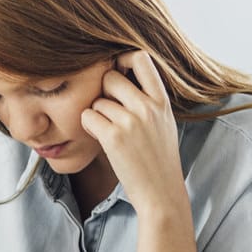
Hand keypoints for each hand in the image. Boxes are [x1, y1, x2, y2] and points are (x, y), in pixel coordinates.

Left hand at [80, 50, 186, 214]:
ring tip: (111, 133)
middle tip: (110, 112)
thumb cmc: (159, 159)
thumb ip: (148, 99)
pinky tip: (102, 140)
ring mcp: (131, 121)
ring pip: (97, 101)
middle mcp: (148, 107)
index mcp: (162, 101)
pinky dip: (89, 127)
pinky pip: (88, 117)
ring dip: (97, 115)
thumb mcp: (164, 122)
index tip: (117, 70)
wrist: (161, 193)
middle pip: (110, 78)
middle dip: (104, 93)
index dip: (123, 58)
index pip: (142, 58)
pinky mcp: (114, 137)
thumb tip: (120, 75)